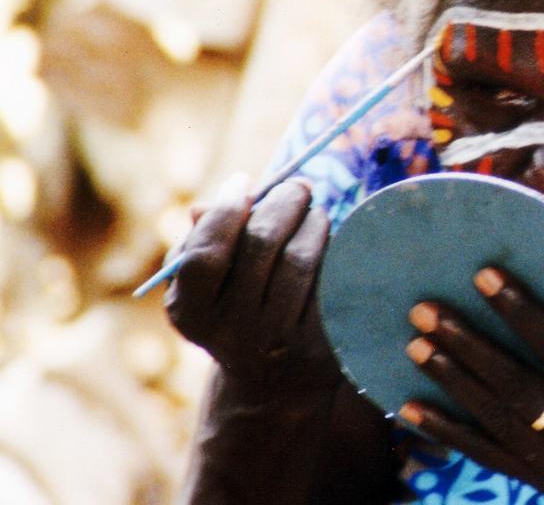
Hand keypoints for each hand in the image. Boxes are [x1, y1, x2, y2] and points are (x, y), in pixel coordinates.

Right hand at [164, 175, 339, 394]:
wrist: (272, 380)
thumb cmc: (235, 308)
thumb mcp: (206, 284)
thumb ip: (200, 241)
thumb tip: (206, 207)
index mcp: (191, 311)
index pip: (206, 252)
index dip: (226, 209)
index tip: (245, 182)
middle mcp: (232, 330)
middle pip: (261, 244)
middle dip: (283, 202)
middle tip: (298, 186)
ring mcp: (278, 339)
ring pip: (301, 258)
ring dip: (313, 221)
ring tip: (316, 212)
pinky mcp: (320, 343)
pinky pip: (331, 280)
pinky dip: (334, 250)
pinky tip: (331, 240)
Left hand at [397, 267, 543, 504]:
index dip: (522, 311)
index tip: (487, 277)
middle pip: (514, 384)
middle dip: (467, 343)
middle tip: (427, 309)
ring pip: (493, 420)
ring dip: (450, 380)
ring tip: (414, 346)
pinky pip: (488, 456)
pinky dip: (447, 433)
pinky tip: (412, 411)